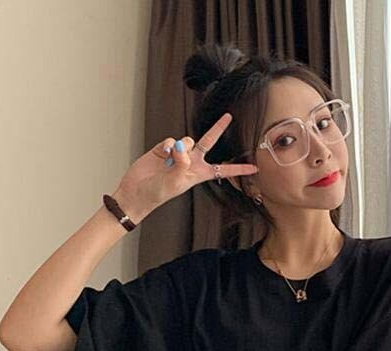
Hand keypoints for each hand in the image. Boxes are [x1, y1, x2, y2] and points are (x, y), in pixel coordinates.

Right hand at [114, 112, 258, 218]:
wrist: (136, 192)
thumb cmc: (157, 193)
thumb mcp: (175, 183)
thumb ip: (182, 164)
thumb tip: (183, 147)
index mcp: (198, 174)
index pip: (223, 170)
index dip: (239, 169)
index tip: (254, 168)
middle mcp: (190, 162)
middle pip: (208, 142)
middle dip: (218, 129)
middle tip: (229, 117)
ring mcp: (177, 154)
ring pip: (187, 140)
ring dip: (180, 146)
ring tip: (169, 160)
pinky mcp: (164, 149)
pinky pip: (171, 140)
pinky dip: (167, 146)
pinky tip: (162, 155)